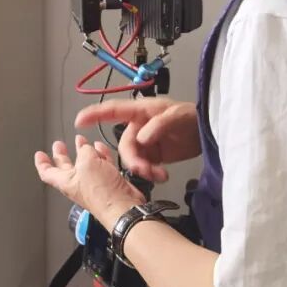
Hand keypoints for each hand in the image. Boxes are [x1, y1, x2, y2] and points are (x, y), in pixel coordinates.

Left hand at [34, 135, 144, 226]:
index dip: (42, 163)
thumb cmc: (102, 192)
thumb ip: (84, 150)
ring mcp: (93, 184)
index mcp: (66, 181)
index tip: (39, 155)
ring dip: (83, 152)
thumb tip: (87, 147)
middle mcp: (78, 184)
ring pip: (85, 164)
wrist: (122, 205)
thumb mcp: (87, 162)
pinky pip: (102, 166)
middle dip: (62, 155)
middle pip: (66, 167)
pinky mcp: (108, 183)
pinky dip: (100, 156)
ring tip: (81, 141)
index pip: (47, 172)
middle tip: (58, 145)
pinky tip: (100, 149)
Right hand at [75, 97, 200, 182]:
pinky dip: (151, 173)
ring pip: (132, 159)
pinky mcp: (153, 155)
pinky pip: (144, 166)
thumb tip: (141, 138)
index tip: (79, 121)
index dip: (94, 114)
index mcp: (140, 111)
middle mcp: (139, 126)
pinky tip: (163, 175)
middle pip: (124, 145)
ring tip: (159, 175)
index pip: (113, 111)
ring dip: (143, 169)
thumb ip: (158, 125)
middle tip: (146, 170)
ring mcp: (145, 142)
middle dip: (132, 160)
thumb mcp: (177, 117)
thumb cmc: (192, 117)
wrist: (207, 133)